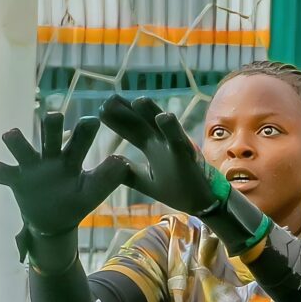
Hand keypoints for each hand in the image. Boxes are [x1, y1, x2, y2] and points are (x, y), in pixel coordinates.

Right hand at [0, 108, 131, 258]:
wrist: (54, 223)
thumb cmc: (75, 202)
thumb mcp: (92, 192)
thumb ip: (106, 178)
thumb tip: (123, 162)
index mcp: (72, 157)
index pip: (80, 138)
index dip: (85, 129)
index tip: (92, 122)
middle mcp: (51, 156)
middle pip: (50, 134)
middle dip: (50, 125)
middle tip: (53, 118)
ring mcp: (31, 167)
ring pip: (23, 148)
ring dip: (17, 141)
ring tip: (11, 134)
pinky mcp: (16, 180)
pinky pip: (5, 173)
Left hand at [99, 95, 224, 216]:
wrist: (201, 202)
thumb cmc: (177, 188)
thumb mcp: (146, 181)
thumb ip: (129, 172)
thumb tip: (111, 164)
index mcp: (152, 147)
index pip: (131, 130)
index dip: (117, 121)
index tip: (99, 110)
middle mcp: (162, 142)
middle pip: (142, 123)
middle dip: (127, 111)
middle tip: (109, 98)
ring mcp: (175, 146)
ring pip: (162, 125)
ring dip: (151, 112)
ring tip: (137, 100)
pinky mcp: (186, 155)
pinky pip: (179, 140)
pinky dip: (172, 129)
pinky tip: (164, 117)